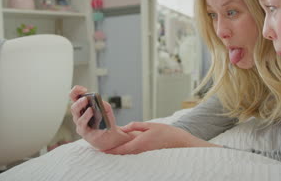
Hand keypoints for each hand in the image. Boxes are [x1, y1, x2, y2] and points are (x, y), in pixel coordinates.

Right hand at [69, 85, 133, 150]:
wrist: (110, 135)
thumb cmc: (105, 119)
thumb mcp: (106, 109)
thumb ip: (102, 104)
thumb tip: (99, 102)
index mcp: (81, 108)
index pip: (73, 97)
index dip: (76, 92)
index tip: (83, 89)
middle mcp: (78, 117)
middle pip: (74, 109)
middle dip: (79, 103)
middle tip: (85, 99)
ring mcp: (81, 126)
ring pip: (79, 121)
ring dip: (85, 115)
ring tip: (91, 110)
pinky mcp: (87, 135)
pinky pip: (90, 132)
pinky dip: (97, 129)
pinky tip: (102, 128)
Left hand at [105, 122, 220, 154]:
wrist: (179, 142)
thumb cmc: (166, 133)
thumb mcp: (150, 125)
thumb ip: (135, 126)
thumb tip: (123, 128)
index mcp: (139, 143)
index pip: (120, 149)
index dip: (110, 150)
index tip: (100, 150)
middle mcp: (140, 151)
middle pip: (122, 153)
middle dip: (111, 152)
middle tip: (100, 149)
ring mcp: (143, 154)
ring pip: (127, 154)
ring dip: (118, 151)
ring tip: (108, 148)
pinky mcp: (146, 154)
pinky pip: (133, 154)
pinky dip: (126, 151)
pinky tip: (122, 148)